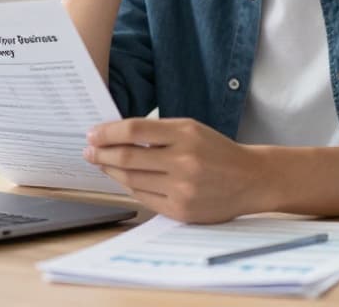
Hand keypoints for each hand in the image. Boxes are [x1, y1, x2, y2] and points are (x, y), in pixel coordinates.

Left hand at [84, 118, 272, 222]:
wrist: (250, 180)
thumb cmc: (217, 151)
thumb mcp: (192, 129)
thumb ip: (158, 132)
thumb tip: (115, 136)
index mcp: (186, 135)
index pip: (135, 131)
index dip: (108, 132)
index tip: (92, 134)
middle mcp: (184, 162)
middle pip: (127, 158)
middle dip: (101, 154)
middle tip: (88, 150)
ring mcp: (182, 189)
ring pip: (132, 180)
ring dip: (110, 172)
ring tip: (101, 164)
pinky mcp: (181, 211)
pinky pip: (144, 198)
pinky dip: (130, 187)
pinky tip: (123, 180)